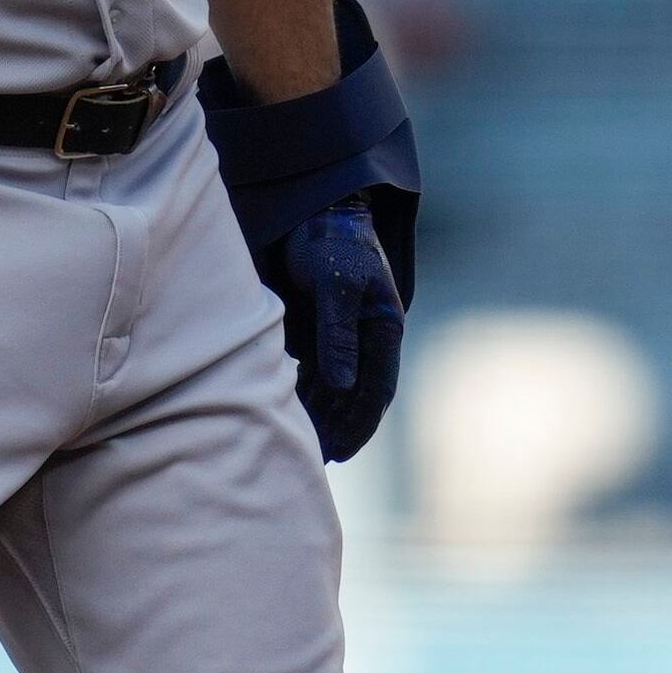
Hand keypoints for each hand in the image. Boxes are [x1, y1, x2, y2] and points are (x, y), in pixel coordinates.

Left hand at [271, 197, 404, 462]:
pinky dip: (305, 396)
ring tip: (301, 446)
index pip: (377, 389)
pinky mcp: (323, 332)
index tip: (339, 452)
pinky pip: (316, 374)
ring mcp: (346, 336)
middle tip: (315, 460)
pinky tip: (287, 413)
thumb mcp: (335, 284)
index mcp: (384, 326)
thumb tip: (342, 384)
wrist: (314, 211)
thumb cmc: (330, 242)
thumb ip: (338, 333)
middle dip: (338, 430)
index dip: (360, 424)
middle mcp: (369, 337)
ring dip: (322, 418)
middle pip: (356, 396)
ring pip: (336, 390)